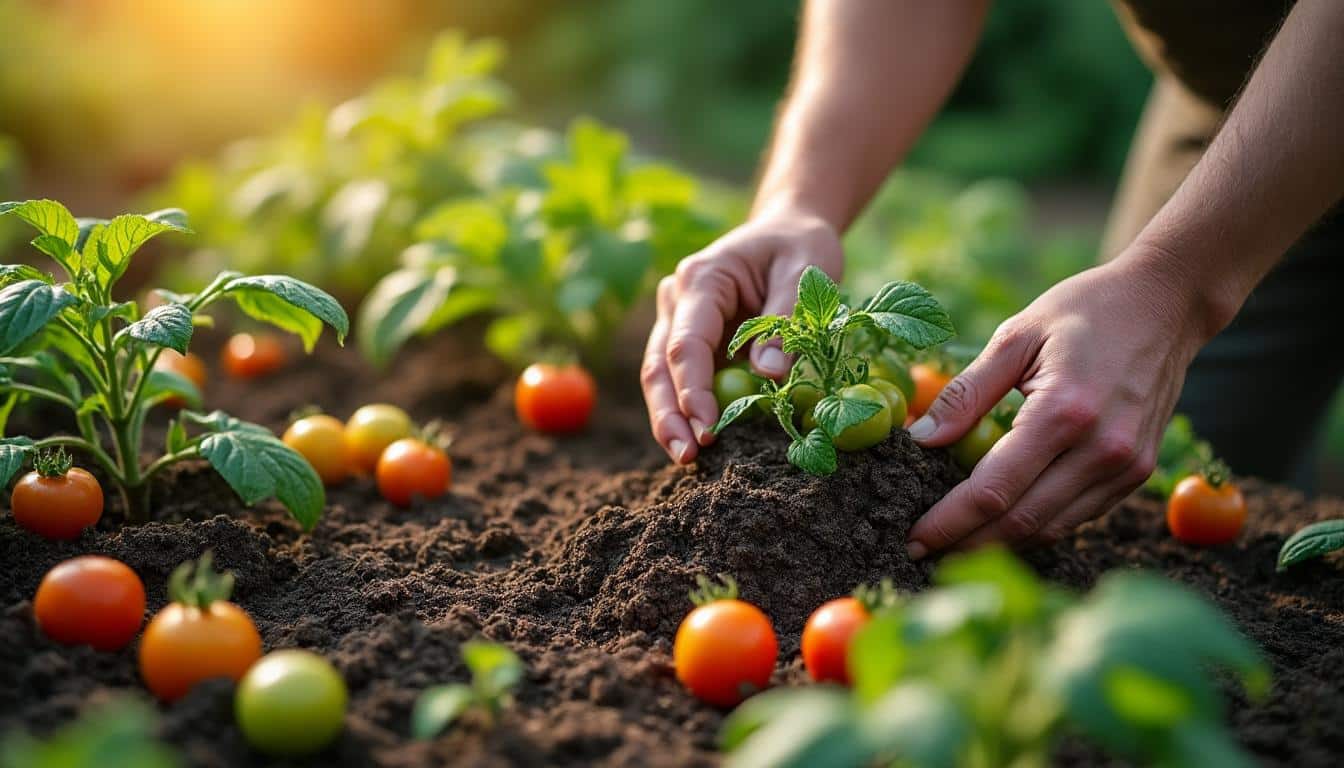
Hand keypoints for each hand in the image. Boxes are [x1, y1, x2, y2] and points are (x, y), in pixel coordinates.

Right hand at [641, 204, 843, 463]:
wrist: (790, 230)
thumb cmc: (800, 247)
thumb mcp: (806, 274)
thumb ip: (785, 322)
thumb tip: (769, 377)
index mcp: (701, 279)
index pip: (687, 343)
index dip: (693, 390)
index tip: (708, 427)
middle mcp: (678, 300)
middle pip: (660, 365)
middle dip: (669, 414)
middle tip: (687, 455)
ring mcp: (680, 321)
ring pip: (662, 376)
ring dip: (671, 418)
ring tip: (687, 458)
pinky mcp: (694, 341)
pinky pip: (683, 379)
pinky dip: (688, 410)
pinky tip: (697, 441)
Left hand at [904, 254, 1217, 557]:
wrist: (1165, 305)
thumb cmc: (1084, 311)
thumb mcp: (1015, 336)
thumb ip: (966, 393)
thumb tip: (921, 439)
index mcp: (1064, 412)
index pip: (994, 490)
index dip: (948, 522)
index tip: (912, 539)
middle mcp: (1102, 449)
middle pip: (1020, 521)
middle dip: (966, 545)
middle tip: (920, 551)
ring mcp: (1127, 466)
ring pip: (1050, 528)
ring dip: (998, 544)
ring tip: (953, 545)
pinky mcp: (1138, 473)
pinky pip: (1077, 516)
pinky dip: (1036, 526)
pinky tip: (1001, 523)